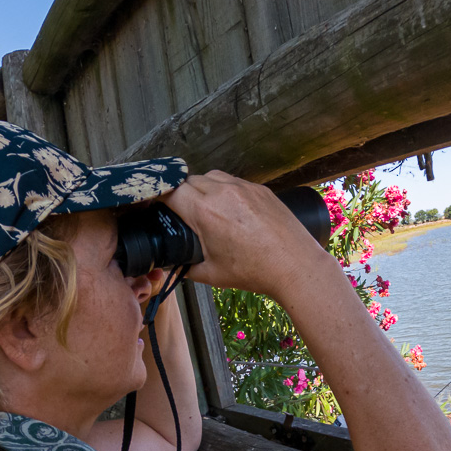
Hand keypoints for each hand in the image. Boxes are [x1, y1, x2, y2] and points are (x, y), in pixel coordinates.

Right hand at [163, 171, 331, 297]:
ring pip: (211, 176)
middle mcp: (223, 192)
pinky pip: (234, 181)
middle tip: (180, 211)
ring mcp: (244, 188)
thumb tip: (174, 265)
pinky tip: (230, 209)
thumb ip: (186, 267)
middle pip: (188, 180)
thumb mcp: (212, 274)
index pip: (170, 191)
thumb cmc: (255, 271)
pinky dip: (225, 190)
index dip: (158, 196)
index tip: (155, 204)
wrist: (295, 265)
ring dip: (202, 187)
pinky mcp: (260, 189)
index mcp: (205, 212)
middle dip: (180, 193)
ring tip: (206, 209)